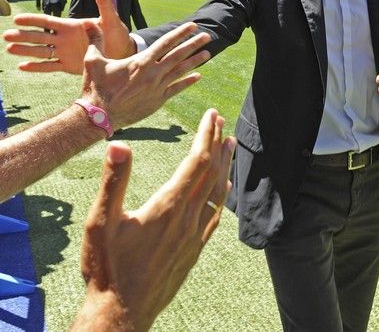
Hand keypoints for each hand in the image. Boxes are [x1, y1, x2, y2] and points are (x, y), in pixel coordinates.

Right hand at [4, 0, 134, 73]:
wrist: (122, 52)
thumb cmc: (116, 33)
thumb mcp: (111, 18)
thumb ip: (104, 4)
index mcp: (72, 26)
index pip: (48, 22)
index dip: (33, 20)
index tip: (17, 19)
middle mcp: (64, 38)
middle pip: (40, 37)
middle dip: (23, 36)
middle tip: (6, 36)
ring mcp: (65, 52)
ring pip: (41, 51)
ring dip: (25, 50)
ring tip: (9, 50)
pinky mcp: (68, 65)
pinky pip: (50, 66)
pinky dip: (37, 67)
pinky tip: (22, 67)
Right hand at [72, 109, 235, 331]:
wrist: (121, 315)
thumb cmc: (107, 268)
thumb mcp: (101, 221)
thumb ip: (113, 181)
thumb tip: (120, 144)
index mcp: (169, 206)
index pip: (196, 161)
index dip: (206, 135)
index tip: (212, 114)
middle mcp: (188, 219)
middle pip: (211, 172)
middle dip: (217, 142)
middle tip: (221, 118)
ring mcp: (194, 236)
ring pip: (217, 192)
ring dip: (224, 164)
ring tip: (230, 143)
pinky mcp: (194, 250)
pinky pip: (215, 214)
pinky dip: (222, 194)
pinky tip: (225, 186)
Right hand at [80, 22, 211, 127]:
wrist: (98, 117)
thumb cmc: (95, 88)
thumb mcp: (92, 60)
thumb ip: (95, 40)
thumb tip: (86, 22)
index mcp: (141, 61)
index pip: (166, 43)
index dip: (181, 33)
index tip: (193, 26)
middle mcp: (153, 73)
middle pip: (178, 55)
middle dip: (194, 44)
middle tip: (207, 36)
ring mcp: (157, 88)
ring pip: (181, 71)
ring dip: (195, 62)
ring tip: (208, 54)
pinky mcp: (157, 101)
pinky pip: (176, 89)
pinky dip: (187, 82)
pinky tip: (198, 76)